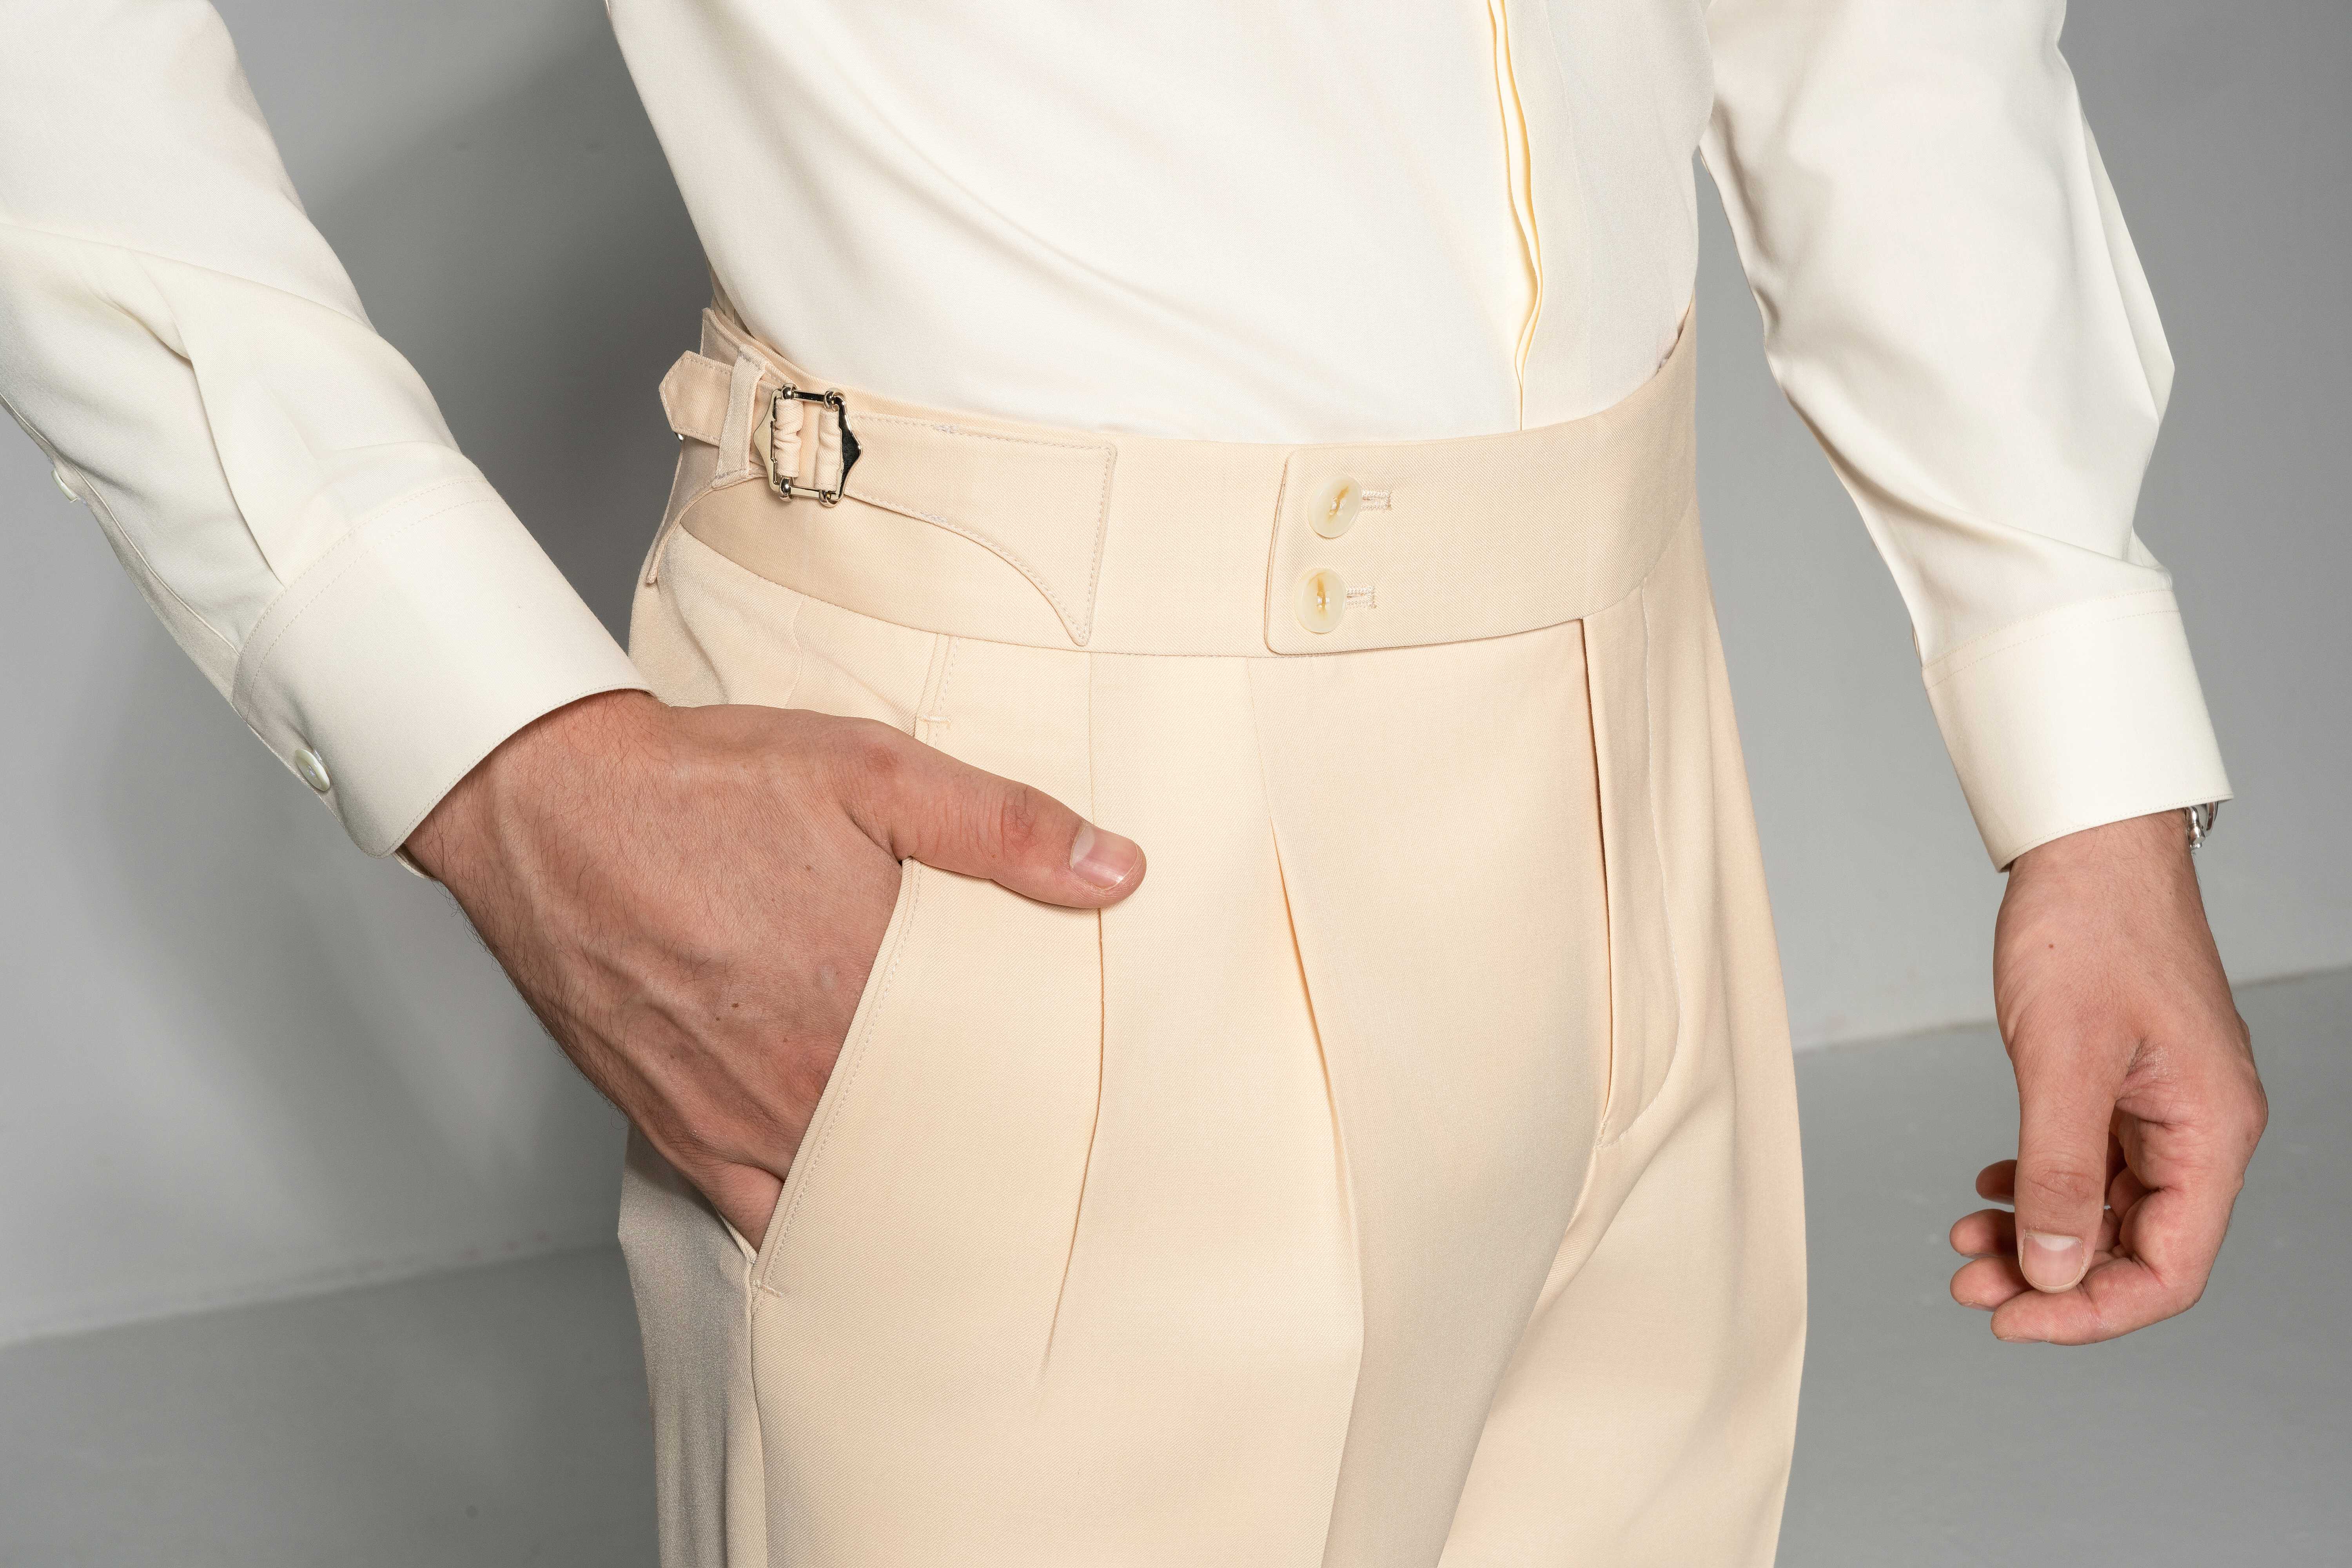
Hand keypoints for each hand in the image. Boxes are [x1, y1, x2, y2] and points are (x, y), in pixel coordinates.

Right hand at [403, 690, 1145, 1244]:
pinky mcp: (675, 1130)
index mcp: (865, 994)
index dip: (1035, 1084)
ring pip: (848, 1189)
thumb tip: (1117, 870)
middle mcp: (803, 1074)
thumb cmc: (702, 786)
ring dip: (901, 1184)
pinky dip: (810, 1220)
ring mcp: (735, 1115)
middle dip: (974, 1141)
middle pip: (923, 1141)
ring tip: (951, 1177)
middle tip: (1025, 1139)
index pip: (987, 1075)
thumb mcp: (869, 769)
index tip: (1072, 1085)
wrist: (545, 805)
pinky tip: (849, 1213)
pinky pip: (758, 1213)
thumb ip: (999, 826)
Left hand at [1949, 810, 2264, 1342]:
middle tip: (1966, 1281)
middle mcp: (2198, 1130)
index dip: (2089, 1312)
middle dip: (2049, 1277)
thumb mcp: (2062, 1058)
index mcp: (2210, 1133)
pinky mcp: (2124, 1085)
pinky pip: (2088, 1163)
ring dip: (2035, 1235)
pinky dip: (2037, 1184)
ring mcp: (2162, 1108)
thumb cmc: (2089, 931)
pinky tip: (1988, 1190)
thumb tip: (2055, 1270)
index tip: (2011, 1319)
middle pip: (2132, 1247)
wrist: (2087, 848)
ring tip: (1964, 1243)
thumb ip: (2061, 1170)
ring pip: (2102, 1209)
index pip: (2168, 1269)